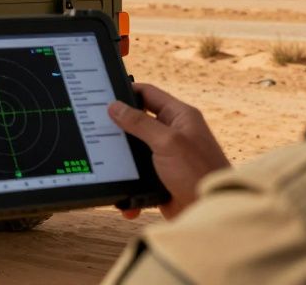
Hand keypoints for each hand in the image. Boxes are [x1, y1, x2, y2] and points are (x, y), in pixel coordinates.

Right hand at [107, 83, 229, 220]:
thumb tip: (114, 106)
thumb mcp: (167, 141)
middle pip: (138, 121)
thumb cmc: (197, 172)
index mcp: (180, 116)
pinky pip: (137, 175)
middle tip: (95, 126)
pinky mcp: (161, 178)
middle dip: (119, 126)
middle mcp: (173, 133)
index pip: (148, 94)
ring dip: (121, 158)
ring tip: (103, 158)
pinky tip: (121, 190)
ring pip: (134, 150)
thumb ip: (140, 122)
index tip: (103, 96)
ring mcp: (166, 156)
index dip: (126, 92)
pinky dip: (128, 182)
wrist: (210, 212)